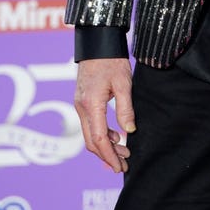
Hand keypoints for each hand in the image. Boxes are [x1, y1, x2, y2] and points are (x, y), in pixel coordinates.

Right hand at [74, 58, 134, 172]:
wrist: (97, 42)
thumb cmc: (111, 60)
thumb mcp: (124, 83)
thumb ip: (125, 108)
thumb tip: (130, 131)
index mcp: (91, 104)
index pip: (99, 139)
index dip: (109, 155)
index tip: (120, 166)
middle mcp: (81, 107)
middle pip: (92, 141)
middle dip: (107, 155)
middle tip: (123, 164)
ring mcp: (80, 104)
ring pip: (90, 134)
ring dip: (106, 145)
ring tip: (124, 151)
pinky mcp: (82, 101)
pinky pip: (90, 124)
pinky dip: (102, 134)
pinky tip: (116, 135)